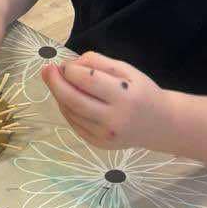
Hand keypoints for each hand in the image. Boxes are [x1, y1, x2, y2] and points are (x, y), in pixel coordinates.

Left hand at [42, 50, 169, 148]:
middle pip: (73, 99)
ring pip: (70, 112)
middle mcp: (114, 119)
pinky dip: (66, 109)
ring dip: (59, 95)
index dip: (71, 69)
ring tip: (59, 83)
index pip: (87, 80)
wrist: (160, 124)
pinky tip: (68, 99)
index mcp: (124, 97)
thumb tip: (69, 65)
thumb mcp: (127, 70)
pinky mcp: (98, 144)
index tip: (66, 63)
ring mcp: (104, 135)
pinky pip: (74, 124)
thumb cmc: (142, 92)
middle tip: (46, 70)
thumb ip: (98, 63)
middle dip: (54, 82)